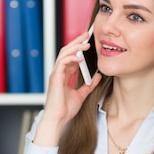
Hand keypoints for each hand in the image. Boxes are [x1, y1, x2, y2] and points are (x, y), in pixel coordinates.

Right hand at [33, 31, 101, 146]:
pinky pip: (62, 62)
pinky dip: (71, 58)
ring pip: (64, 54)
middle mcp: (59, 72)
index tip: (88, 41)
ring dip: (75, 47)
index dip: (79, 48)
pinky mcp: (55, 77)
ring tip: (86, 43)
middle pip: (67, 51)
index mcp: (64, 75)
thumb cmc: (66, 109)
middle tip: (87, 34)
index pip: (71, 57)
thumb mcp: (82, 95)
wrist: (58, 119)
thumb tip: (98, 77)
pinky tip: (80, 57)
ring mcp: (56, 74)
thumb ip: (89, 85)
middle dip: (76, 42)